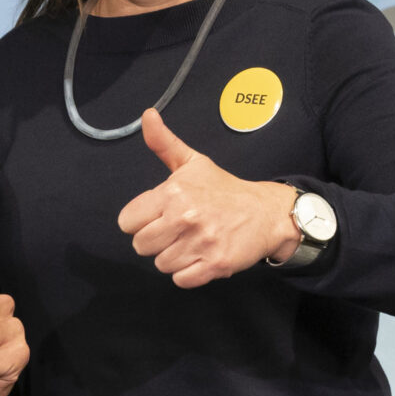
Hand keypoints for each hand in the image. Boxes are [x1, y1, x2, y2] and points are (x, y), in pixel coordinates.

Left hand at [116, 108, 300, 288]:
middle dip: (155, 241)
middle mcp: (185, 218)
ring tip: (191, 242)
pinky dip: (189, 273)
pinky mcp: (215, 265)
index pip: (127, 221)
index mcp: (173, 193)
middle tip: (176, 231)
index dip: (140, 221)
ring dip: (173, 257)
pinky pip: (181, 280)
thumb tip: (147, 115)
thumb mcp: (192, 163)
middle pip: (140, 246)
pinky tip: (200, 256)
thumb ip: (164, 143)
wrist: (267, 213)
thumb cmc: (223, 189)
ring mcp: (201, 243)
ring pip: (161, 264)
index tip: (158, 216)